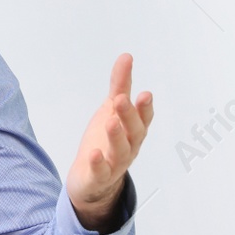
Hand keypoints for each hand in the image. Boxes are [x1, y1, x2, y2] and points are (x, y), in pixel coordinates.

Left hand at [67, 54, 152, 230]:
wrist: (90, 177)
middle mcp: (129, 146)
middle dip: (130, 116)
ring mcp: (115, 163)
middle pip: (134, 132)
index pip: (143, 118)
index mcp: (133, 129)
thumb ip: (120, 85)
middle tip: (123, 100)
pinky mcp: (99, 177)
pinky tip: (94, 154)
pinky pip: (101, 172)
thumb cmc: (105, 140)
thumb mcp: (111, 109)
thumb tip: (126, 57)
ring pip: (120, 151)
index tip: (144, 94)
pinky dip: (99, 164)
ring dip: (116, 137)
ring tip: (111, 122)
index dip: (144, 108)